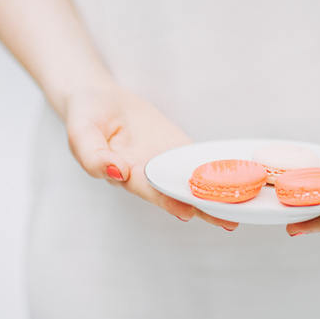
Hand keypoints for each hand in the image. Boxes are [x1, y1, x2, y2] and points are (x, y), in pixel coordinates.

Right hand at [63, 82, 238, 230]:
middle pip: (177, 194)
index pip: (149, 191)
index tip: (187, 211)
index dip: (168, 201)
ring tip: (239, 209)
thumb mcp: (80, 133)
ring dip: (213, 195)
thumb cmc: (86, 116)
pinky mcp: (176, 148)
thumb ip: (93, 157)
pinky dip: (215, 171)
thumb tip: (118, 172)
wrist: (98, 98)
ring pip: (191, 182)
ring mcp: (164, 162)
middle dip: (202, 208)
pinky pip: (196, 161)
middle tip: (228, 220)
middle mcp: (147, 174)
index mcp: (124, 174)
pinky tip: (235, 180)